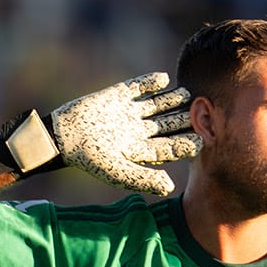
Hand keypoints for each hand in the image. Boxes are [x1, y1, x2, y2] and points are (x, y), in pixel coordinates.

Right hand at [0, 72, 199, 194]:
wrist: (65, 136)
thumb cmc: (91, 159)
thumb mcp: (118, 172)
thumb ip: (144, 179)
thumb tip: (170, 187)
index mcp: (141, 151)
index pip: (169, 147)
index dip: (184, 144)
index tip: (200, 140)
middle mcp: (139, 131)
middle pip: (167, 124)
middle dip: (183, 120)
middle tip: (201, 114)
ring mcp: (130, 112)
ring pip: (157, 105)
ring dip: (172, 99)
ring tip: (186, 93)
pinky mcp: (119, 95)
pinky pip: (138, 87)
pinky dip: (150, 82)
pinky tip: (163, 79)